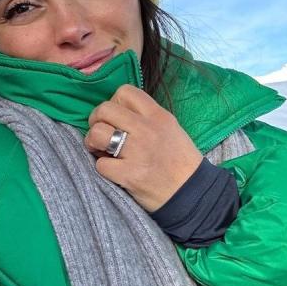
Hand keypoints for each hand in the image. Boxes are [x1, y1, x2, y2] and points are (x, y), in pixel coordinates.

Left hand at [85, 84, 202, 211]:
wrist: (193, 193)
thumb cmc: (179, 162)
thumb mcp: (170, 129)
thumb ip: (145, 118)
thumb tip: (114, 115)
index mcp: (158, 116)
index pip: (124, 92)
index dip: (113, 103)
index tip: (115, 118)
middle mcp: (147, 130)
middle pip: (104, 109)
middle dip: (95, 121)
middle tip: (101, 135)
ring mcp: (137, 152)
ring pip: (97, 133)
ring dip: (93, 143)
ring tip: (102, 151)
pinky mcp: (129, 174)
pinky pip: (100, 164)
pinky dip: (103, 168)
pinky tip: (114, 171)